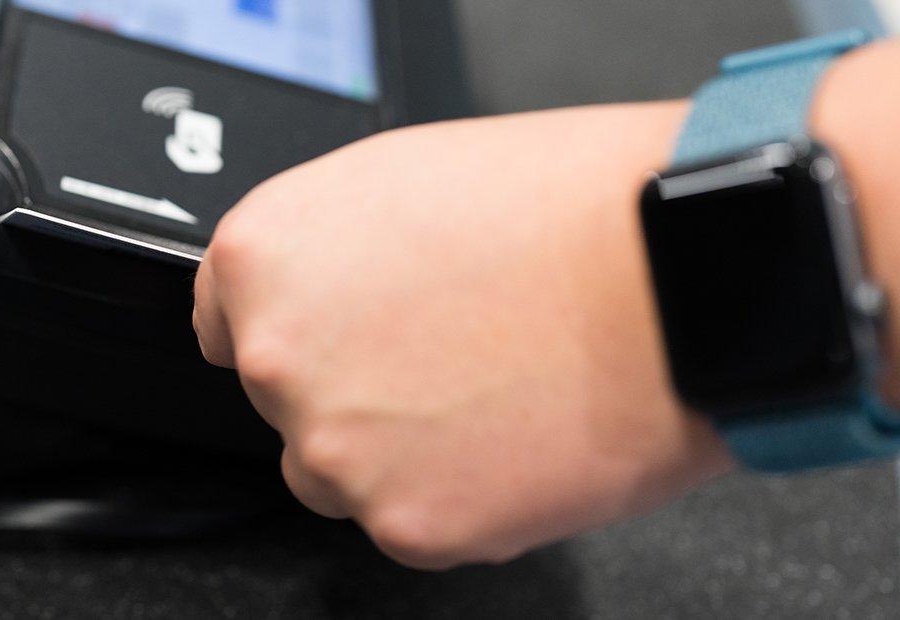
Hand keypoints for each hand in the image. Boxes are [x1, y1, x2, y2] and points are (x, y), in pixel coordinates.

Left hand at [192, 101, 732, 568]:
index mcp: (262, 258)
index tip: (334, 335)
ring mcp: (337, 449)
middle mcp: (277, 358)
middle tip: (445, 355)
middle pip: (287, 403)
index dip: (296, 326)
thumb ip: (330, 248)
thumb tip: (323, 291)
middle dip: (353, 388)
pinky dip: (461, 496)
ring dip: (398, 451)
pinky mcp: (408, 524)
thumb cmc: (569, 208)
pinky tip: (516, 436)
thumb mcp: (406, 179)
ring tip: (491, 392)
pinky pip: (413, 522)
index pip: (222, 321)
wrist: (678, 275)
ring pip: (341, 473)